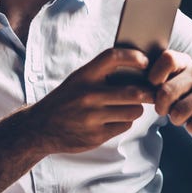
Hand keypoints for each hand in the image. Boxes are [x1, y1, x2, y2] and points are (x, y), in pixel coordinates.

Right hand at [28, 48, 154, 153]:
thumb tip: (139, 70)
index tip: (145, 62)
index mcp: (84, 76)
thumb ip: (102, 74)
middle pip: (134, 92)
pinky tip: (113, 120)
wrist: (40, 127)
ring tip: (127, 107)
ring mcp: (92, 117)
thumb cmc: (66, 100)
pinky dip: (124, 122)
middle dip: (147, 93)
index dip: (134, 57)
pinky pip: (125, 126)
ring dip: (136, 109)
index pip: (113, 57)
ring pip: (134, 111)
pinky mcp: (96, 135)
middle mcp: (89, 95)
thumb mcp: (78, 80)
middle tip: (150, 92)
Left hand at [148, 50, 191, 136]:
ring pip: (180, 111)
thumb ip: (158, 83)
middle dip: (161, 107)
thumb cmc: (189, 98)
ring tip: (181, 117)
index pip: (167, 58)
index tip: (155, 88)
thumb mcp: (175, 84)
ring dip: (176, 120)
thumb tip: (139, 91)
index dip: (155, 76)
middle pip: (166, 91)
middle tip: (164, 111)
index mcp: (185, 63)